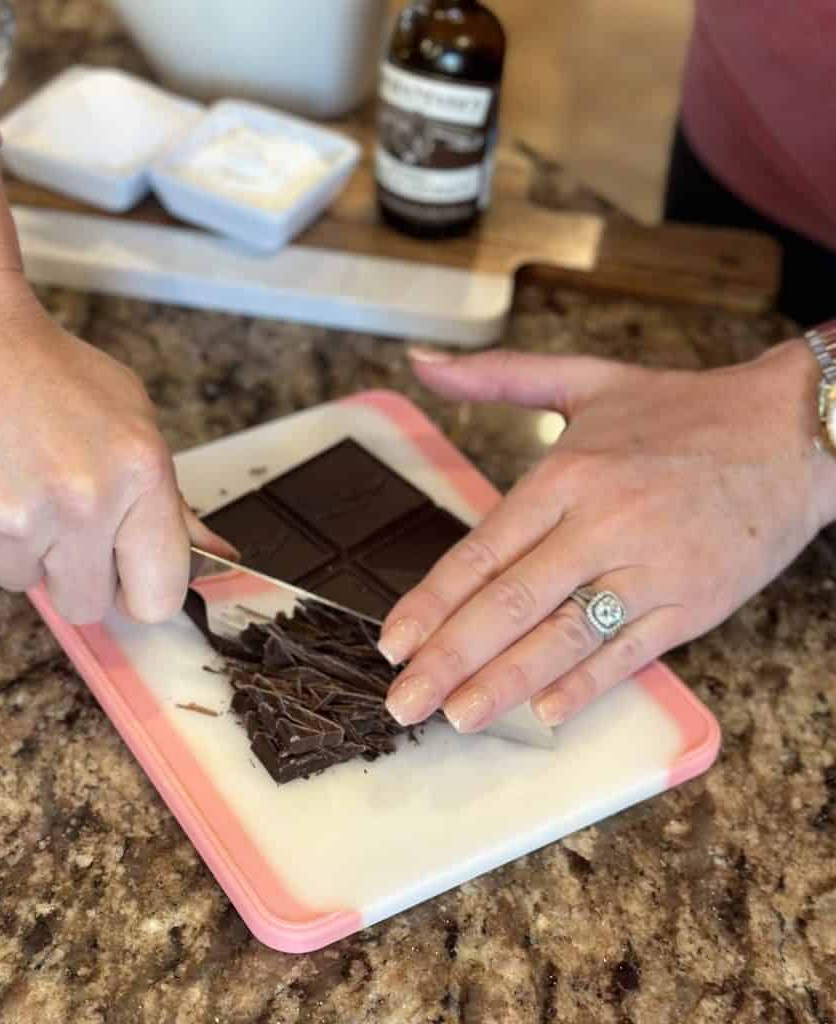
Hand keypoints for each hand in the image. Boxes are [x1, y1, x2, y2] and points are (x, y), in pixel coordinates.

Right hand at [0, 141, 232, 623]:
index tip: (126, 578)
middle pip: (86, 604)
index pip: (159, 595)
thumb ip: (169, 499)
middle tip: (59, 520)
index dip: (140, 592)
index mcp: (140, 476)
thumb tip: (212, 555)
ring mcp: (14, 517)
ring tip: (10, 476)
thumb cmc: (46, 366)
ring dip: (20, 546)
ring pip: (24, 582)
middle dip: (76, 574)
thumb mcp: (131, 417)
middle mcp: (82, 504)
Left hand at [380, 341, 835, 730]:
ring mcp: (650, 569)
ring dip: (506, 683)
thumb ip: (497, 376)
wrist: (796, 431)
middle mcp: (603, 524)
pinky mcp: (694, 603)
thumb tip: (422, 363)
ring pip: (566, 637)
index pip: (483, 551)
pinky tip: (546, 712)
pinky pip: (632, 653)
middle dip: (450, 658)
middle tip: (403, 702)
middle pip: (511, 603)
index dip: (432, 602)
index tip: (393, 641)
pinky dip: (588, 684)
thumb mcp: (586, 379)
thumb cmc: (684, 410)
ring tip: (456, 716)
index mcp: (568, 474)